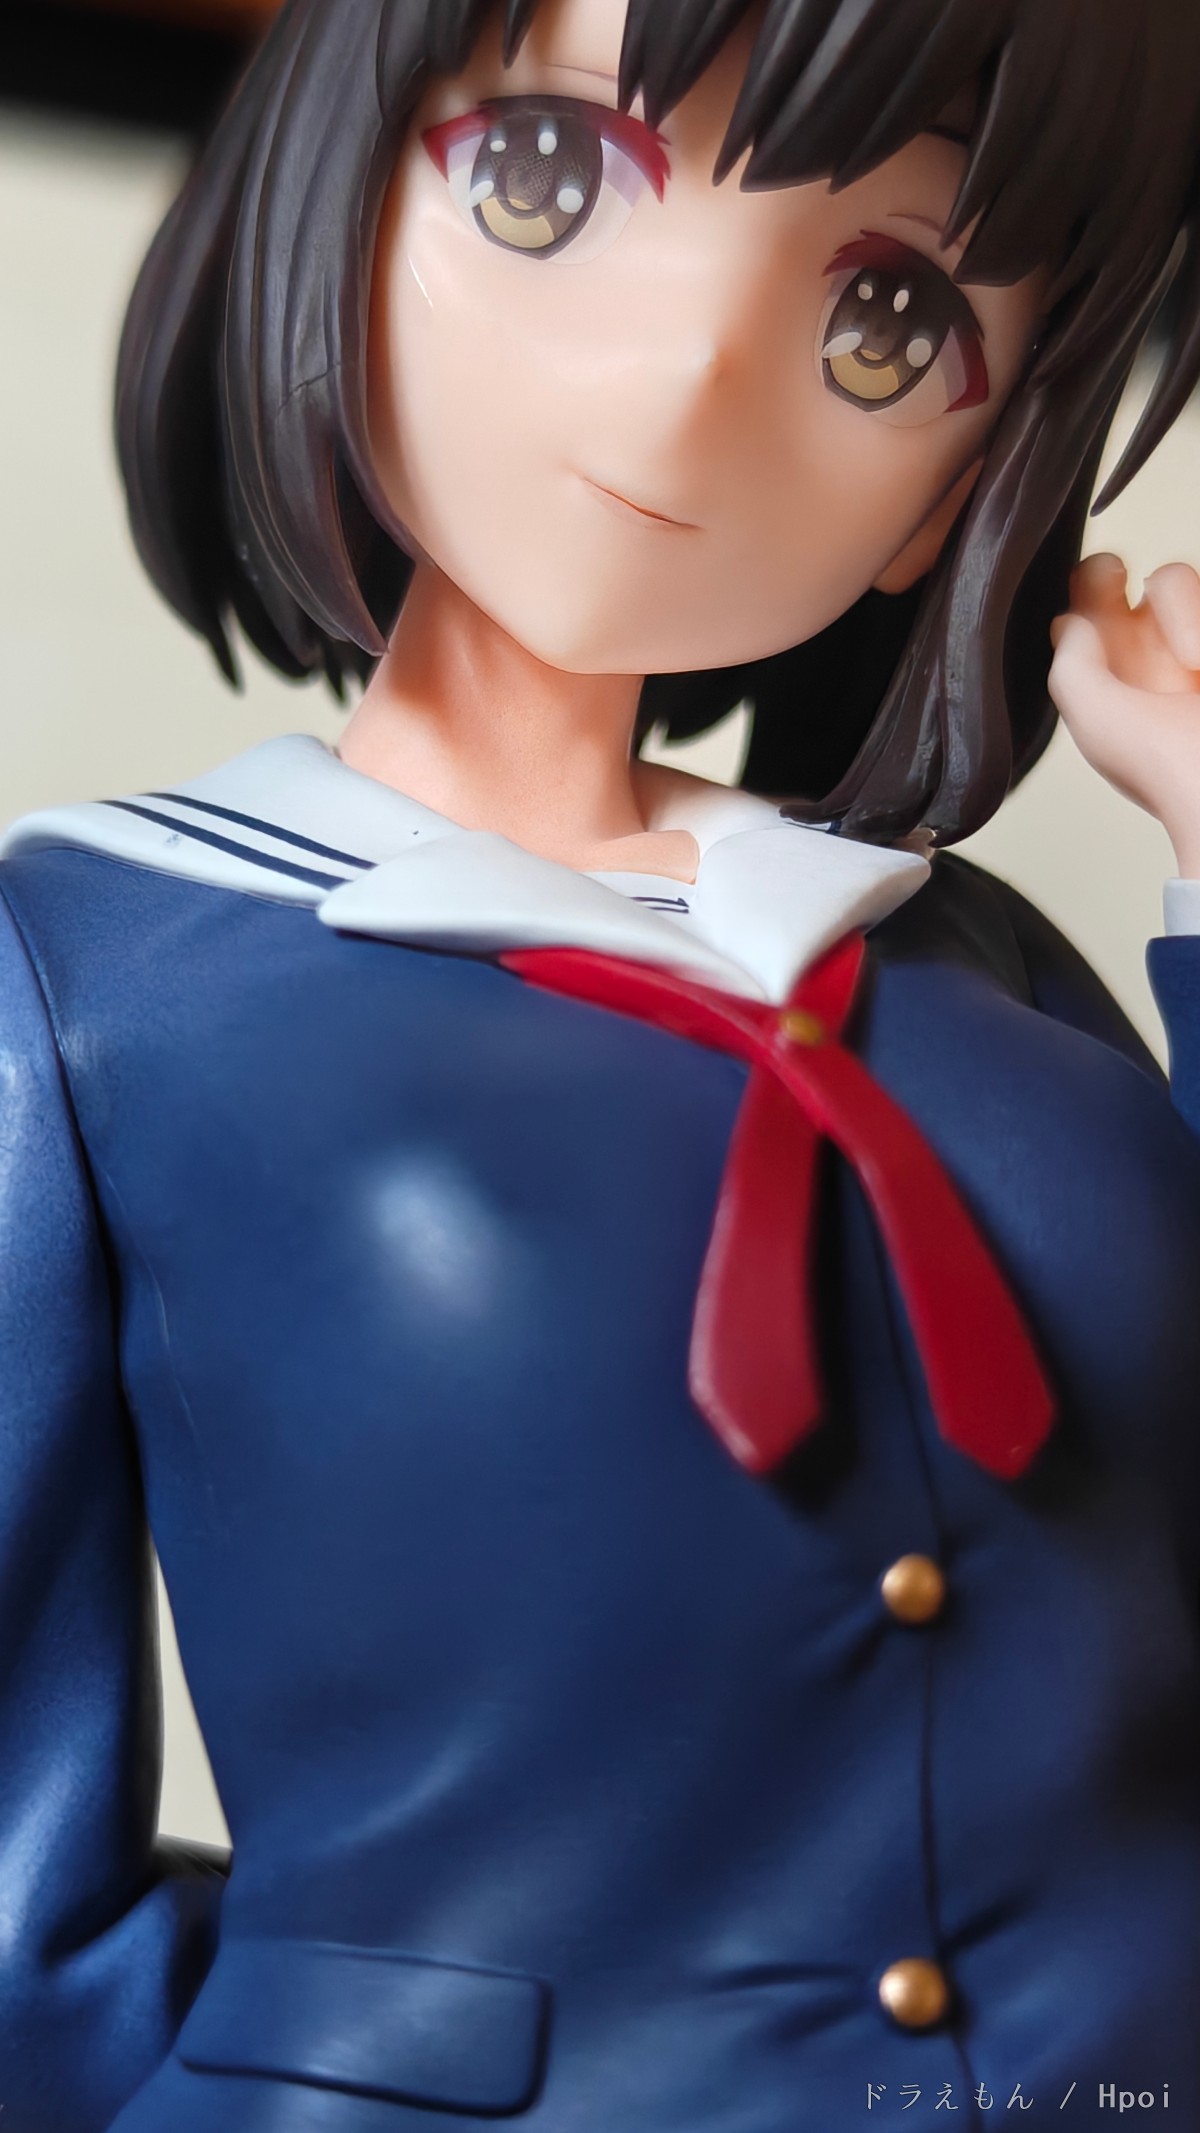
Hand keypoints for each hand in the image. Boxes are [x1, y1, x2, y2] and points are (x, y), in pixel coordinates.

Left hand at [1048, 553, 1199, 876]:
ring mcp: (1188, 644)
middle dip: (1111, 571)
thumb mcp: (1094, 718)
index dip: (1082, 588)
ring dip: (1180, 610)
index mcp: (1107, 674)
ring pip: (1175, 579)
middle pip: (1119, 578)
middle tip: (1114, 579)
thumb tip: (1071, 620)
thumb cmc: (1164, 767)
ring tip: (1191, 662)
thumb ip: (1071, 664)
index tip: (1097, 586)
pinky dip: (1198, 624)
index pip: (1080, 610)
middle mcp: (1146, 653)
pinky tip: (1198, 663)